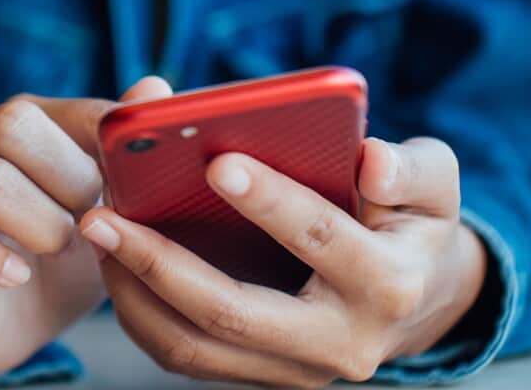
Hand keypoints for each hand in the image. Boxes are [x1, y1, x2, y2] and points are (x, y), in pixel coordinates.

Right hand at [0, 78, 173, 377]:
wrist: (16, 327)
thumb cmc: (65, 256)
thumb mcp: (109, 209)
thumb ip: (126, 150)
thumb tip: (154, 86)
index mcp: (25, 128)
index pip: (66, 110)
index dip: (107, 140)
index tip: (140, 175)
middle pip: (10, 124)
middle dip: (68, 177)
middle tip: (94, 219)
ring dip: (40, 223)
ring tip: (61, 251)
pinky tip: (17, 276)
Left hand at [79, 136, 487, 387]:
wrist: (417, 297)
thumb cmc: (411, 220)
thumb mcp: (433, 185)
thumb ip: (412, 168)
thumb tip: (372, 161)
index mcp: (386, 284)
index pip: (322, 240)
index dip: (272, 201)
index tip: (217, 162)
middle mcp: (340, 342)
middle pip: (232, 313)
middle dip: (159, 262)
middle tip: (102, 213)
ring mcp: (294, 370)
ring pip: (194, 347)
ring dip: (134, 292)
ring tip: (96, 232)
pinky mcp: (260, 375)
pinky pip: (186, 354)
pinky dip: (141, 310)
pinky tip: (114, 259)